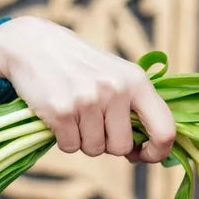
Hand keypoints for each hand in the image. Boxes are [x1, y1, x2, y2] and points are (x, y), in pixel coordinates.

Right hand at [0, 16, 174, 162]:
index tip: (145, 154)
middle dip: (107, 143)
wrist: (32, 44)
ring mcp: (88, 100)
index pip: (165, 129)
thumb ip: (136, 109)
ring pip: (94, 149)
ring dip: (83, 140)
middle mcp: (115, 89)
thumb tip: (144, 153)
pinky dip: (64, 138)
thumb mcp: (117, 75)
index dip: (158, 151)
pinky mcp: (61, 111)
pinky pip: (70, 146)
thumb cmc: (81, 67)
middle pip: (121, 147)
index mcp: (137, 81)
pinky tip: (60, 116)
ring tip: (75, 113)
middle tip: (94, 121)